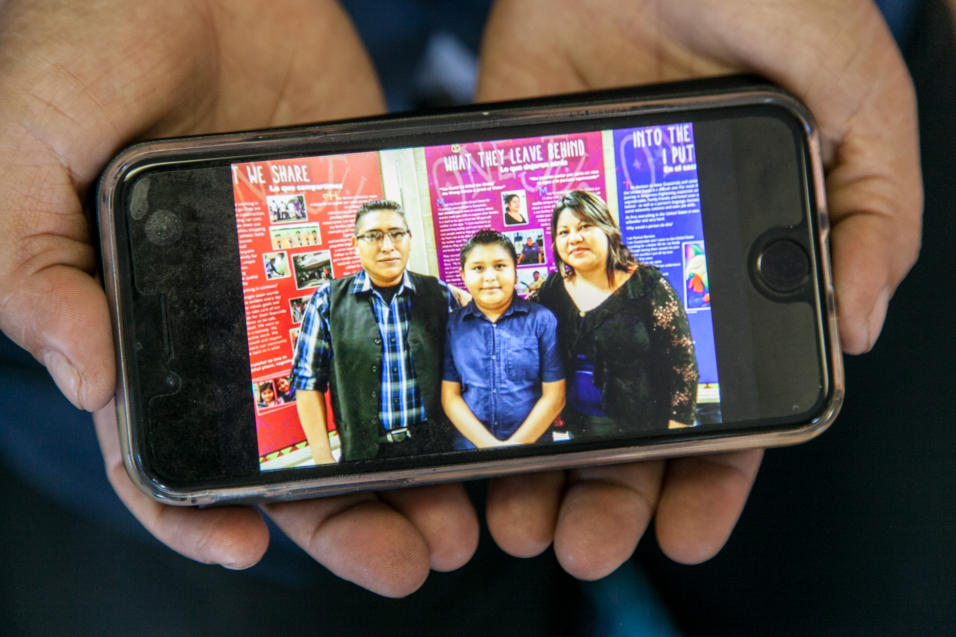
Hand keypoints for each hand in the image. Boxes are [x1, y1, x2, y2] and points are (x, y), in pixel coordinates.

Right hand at [1, 0, 476, 596]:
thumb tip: (89, 378)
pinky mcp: (364, 230)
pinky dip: (439, 364)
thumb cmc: (81, 46)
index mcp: (138, 317)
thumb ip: (30, 266)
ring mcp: (304, 278)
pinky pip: (406, 310)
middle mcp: (230, 317)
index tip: (243, 547)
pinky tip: (480, 401)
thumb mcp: (19, 156)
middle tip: (410, 560)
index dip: (192, 508)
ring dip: (410, 464)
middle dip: (344, 517)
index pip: (160, 444)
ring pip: (362, 397)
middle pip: (289, 446)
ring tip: (465, 515)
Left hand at [477, 0, 919, 577]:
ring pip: (558, 371)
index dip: (715, 471)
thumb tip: (857, 326)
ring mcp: (583, 243)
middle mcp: (658, 268)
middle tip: (579, 544)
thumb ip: (873, 203)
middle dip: (612, 485)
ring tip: (511, 515)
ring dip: (537, 448)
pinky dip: (483, 361)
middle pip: (634, 404)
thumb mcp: (853, 90)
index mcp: (741, 262)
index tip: (684, 532)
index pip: (732, 392)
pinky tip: (463, 417)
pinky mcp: (519, 204)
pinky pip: (499, 298)